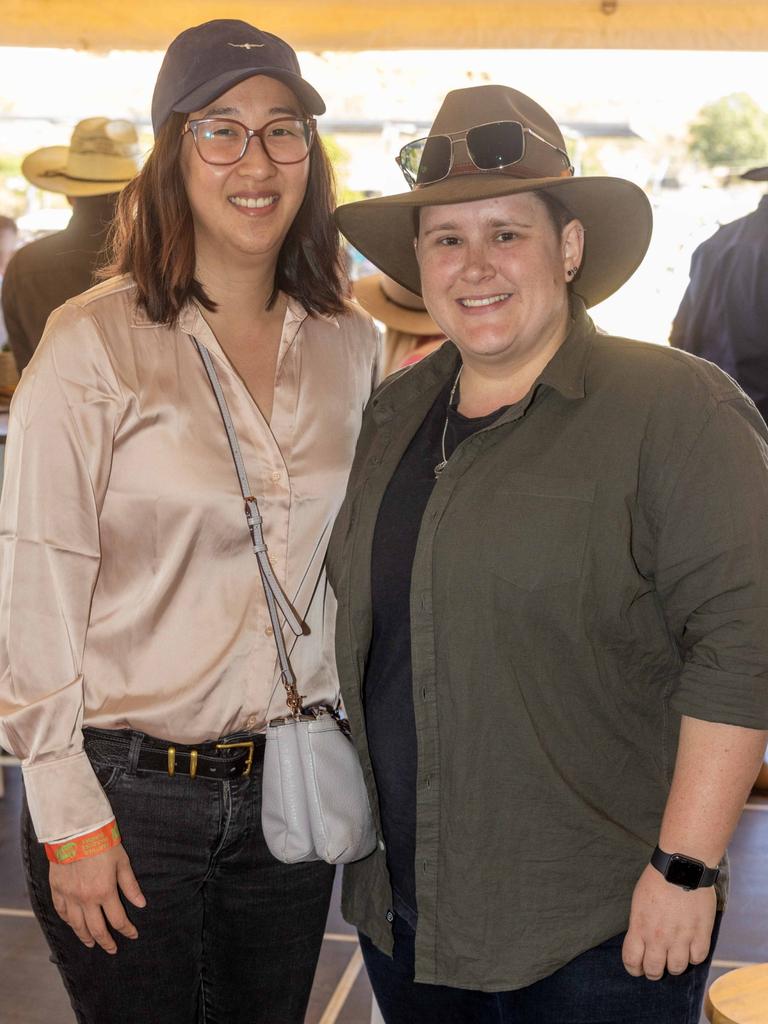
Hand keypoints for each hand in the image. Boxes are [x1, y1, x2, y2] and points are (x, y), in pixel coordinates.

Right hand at [49, 844, 145, 953]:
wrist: (77, 831)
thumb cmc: (103, 844)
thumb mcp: (122, 863)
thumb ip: (130, 886)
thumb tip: (141, 904)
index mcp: (105, 892)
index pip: (118, 920)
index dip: (127, 930)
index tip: (132, 935)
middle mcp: (86, 899)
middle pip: (96, 929)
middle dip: (106, 942)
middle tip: (112, 949)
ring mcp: (69, 896)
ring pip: (76, 925)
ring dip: (85, 937)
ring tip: (91, 943)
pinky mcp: (57, 889)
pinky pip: (61, 912)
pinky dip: (68, 921)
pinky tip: (73, 925)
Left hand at [622, 863, 715, 979]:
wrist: (682, 866)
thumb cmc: (657, 880)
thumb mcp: (638, 902)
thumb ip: (639, 925)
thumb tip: (641, 941)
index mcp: (640, 927)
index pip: (632, 961)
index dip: (634, 968)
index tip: (637, 967)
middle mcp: (659, 937)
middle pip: (654, 970)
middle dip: (653, 971)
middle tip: (656, 965)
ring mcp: (681, 937)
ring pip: (677, 969)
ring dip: (674, 965)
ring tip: (674, 955)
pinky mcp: (701, 934)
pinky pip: (697, 958)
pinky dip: (693, 956)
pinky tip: (690, 946)